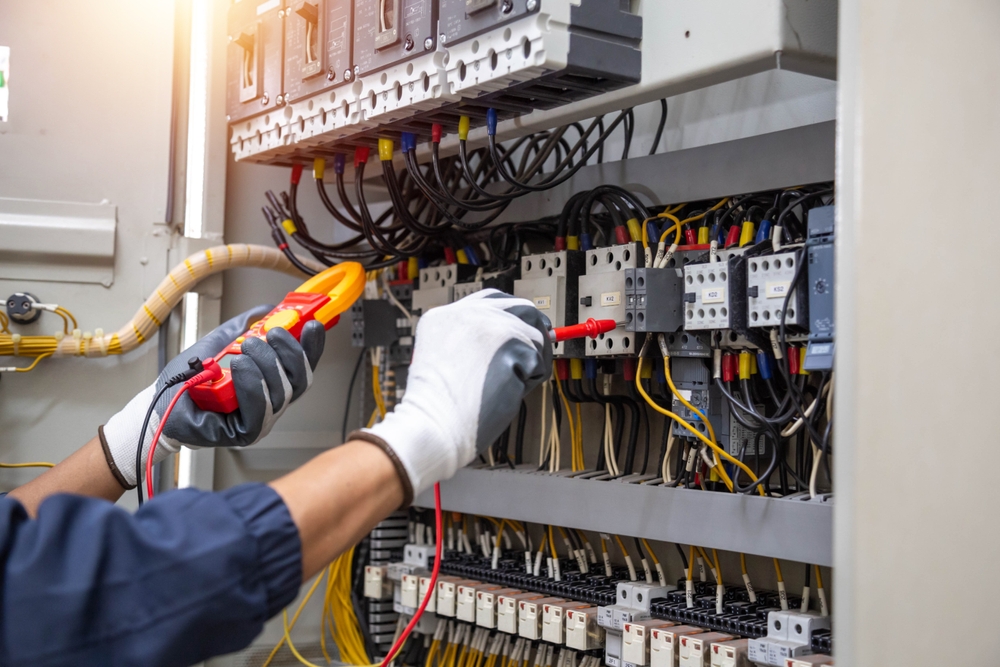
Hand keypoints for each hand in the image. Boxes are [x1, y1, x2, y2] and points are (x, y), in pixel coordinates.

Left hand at [100, 306, 325, 488]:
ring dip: (266, 364)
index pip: (302, 365)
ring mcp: (260, 420)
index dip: (312, 346)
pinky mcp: (244, 433)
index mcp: (271, 381)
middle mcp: (271, 402)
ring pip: (282, 393)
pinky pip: (259, 410)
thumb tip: (266, 309)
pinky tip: (240, 367)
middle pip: (300, 379)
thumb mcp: (220, 342)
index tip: (313, 324)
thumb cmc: (188, 378)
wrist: (161, 400)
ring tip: (244, 349)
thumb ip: (244, 326)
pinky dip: (252, 384)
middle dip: (289, 352)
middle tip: (271, 333)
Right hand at [352, 289, 551, 502]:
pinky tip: (507, 392)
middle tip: (536, 353)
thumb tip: (517, 339)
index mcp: (444, 316)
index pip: (490, 301)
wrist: (434, 425)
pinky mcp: (510, 342)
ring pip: (534, 335)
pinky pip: (539, 361)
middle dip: (533, 331)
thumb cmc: (439, 407)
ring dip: (531, 362)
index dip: (511, 316)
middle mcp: (466, 313)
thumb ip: (475, 343)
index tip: (521, 329)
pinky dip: (531, 381)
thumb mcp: (446, 359)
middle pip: (519, 308)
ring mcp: (489, 324)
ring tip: (507, 385)